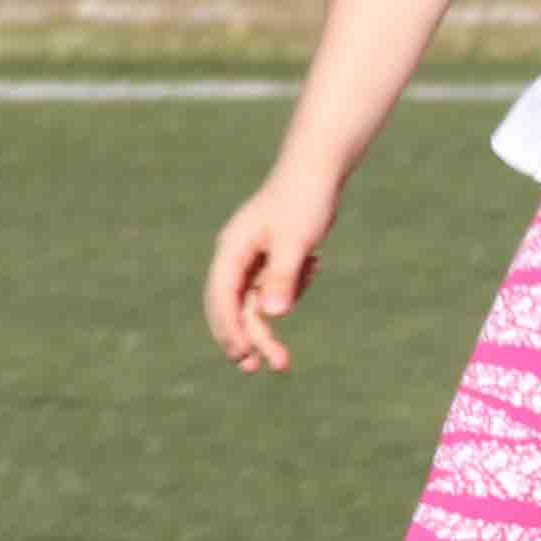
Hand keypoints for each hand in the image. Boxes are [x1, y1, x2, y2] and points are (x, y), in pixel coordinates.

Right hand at [204, 174, 335, 371]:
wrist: (318, 172)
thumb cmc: (304, 201)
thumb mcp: (296, 241)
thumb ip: (283, 277)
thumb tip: (273, 315)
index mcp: (232, 250)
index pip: (221, 297)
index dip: (228, 328)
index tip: (242, 354)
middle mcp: (237, 256)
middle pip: (234, 306)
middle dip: (246, 337)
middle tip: (257, 368)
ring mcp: (253, 257)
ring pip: (254, 303)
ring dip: (268, 327)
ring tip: (282, 361)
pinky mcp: (272, 258)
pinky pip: (276, 288)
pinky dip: (293, 289)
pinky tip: (316, 261)